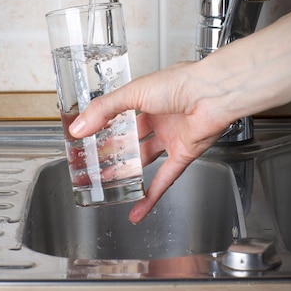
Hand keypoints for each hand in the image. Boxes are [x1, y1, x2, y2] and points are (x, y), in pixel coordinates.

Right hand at [70, 63, 229, 222]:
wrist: (212, 94)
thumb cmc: (180, 83)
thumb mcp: (132, 92)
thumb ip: (103, 110)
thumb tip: (79, 127)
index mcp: (148, 97)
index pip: (121, 112)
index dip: (104, 124)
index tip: (86, 137)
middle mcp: (161, 117)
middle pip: (133, 139)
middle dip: (113, 151)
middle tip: (94, 164)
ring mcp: (172, 137)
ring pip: (146, 159)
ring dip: (129, 172)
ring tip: (109, 185)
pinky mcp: (183, 155)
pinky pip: (164, 179)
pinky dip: (151, 195)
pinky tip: (138, 208)